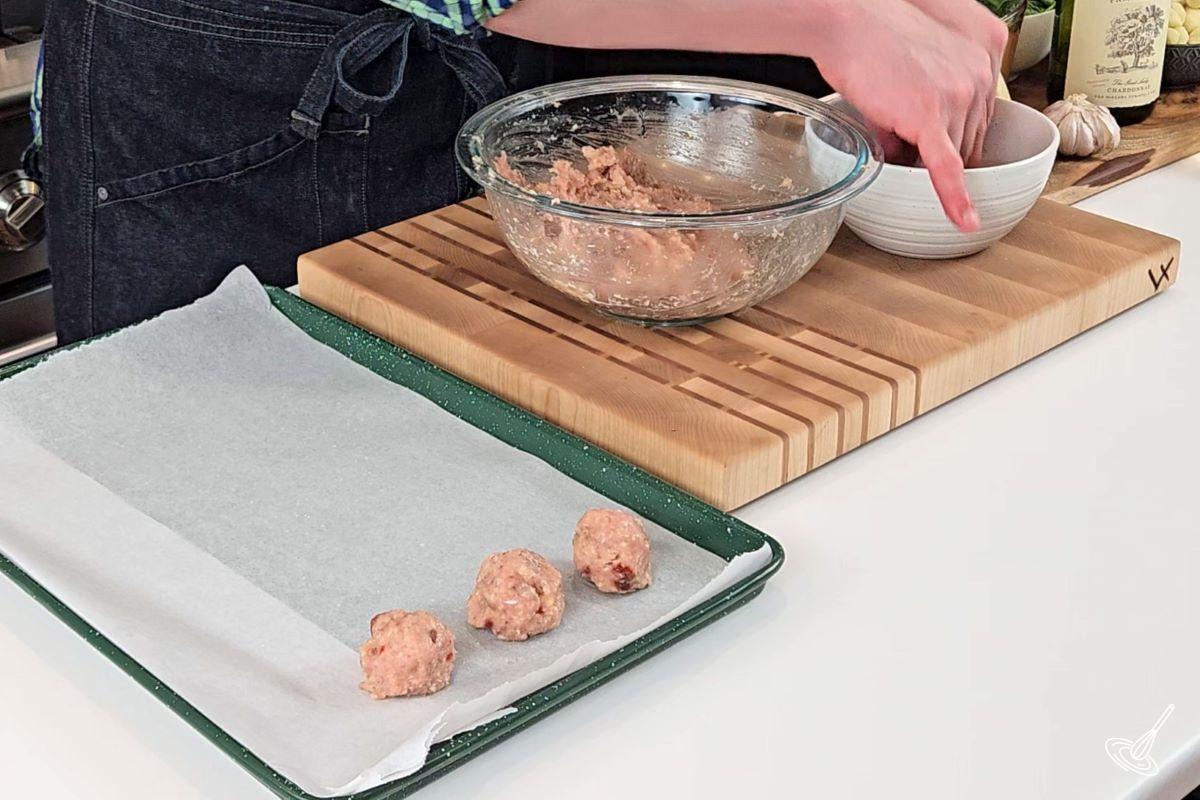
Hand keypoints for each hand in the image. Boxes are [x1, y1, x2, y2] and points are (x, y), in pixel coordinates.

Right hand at [811, 0, 1009, 231]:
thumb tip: (910, 146)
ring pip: (952, 155)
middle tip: (905, 139)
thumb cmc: (873, 36)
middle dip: (940, 150)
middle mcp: (979, 76)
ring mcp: (957, 98)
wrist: (848, 21)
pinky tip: (964, 221)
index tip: (943, 146)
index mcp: (983, 56)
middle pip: (969, 140)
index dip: (954, 136)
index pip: (980, 118)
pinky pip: (947, 169)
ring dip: (924, 160)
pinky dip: (955, 198)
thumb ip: (929, 102)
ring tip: (890, 131)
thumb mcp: (916, 65)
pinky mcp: (929, 118)